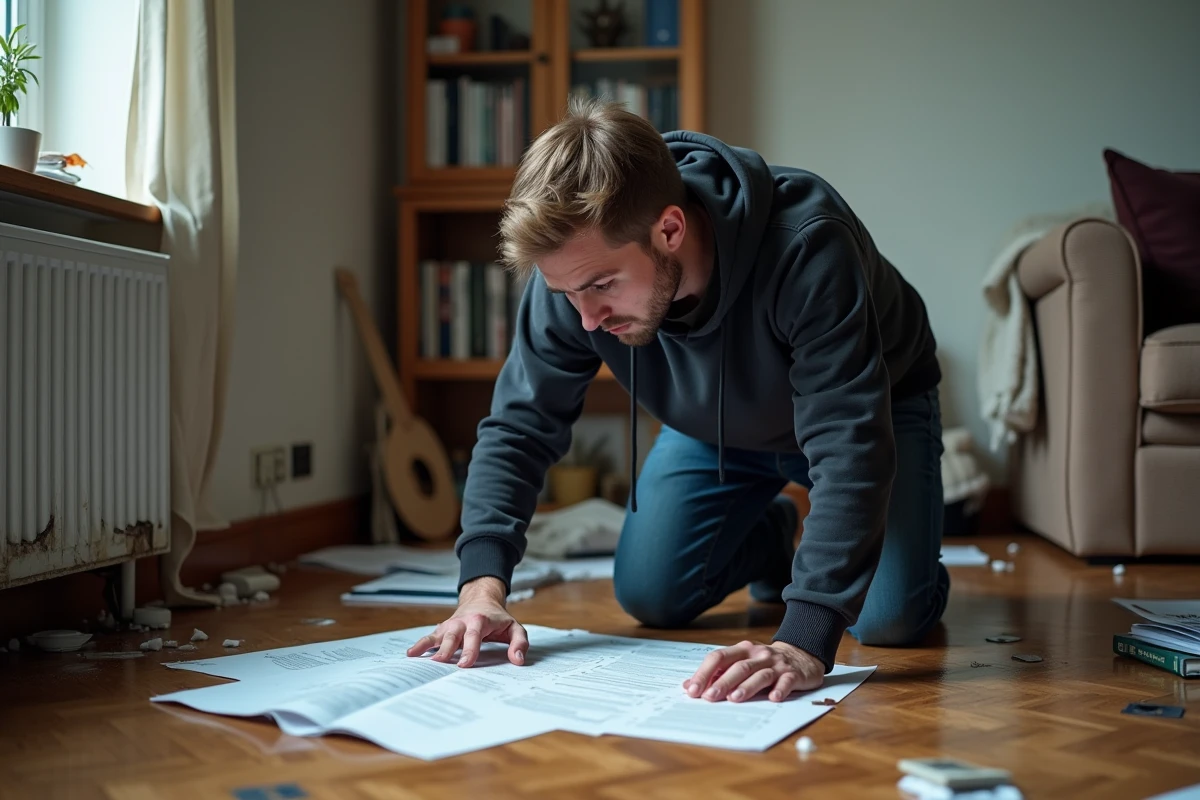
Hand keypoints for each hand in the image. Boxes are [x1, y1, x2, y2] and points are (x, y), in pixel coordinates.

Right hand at [405, 577, 528, 667]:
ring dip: (429, 646)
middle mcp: (463, 621)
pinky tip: (411, 654)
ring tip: (417, 658)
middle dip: (447, 649)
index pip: (474, 635)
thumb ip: (519, 643)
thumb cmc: (498, 619)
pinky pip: (430, 637)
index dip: (470, 649)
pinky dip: (421, 644)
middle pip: (453, 635)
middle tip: (440, 664)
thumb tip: (517, 661)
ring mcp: (451, 625)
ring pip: (439, 635)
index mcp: (480, 620)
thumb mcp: (514, 628)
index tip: (464, 664)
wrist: (482, 600)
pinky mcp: (443, 629)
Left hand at [683, 639, 823, 702]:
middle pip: (738, 667)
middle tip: (709, 697)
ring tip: (734, 699)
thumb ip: (717, 673)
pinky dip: (780, 689)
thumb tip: (689, 686)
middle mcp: (758, 655)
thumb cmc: (764, 662)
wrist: (801, 654)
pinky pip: (786, 681)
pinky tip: (773, 698)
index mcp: (742, 650)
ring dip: (746, 687)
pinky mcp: (793, 674)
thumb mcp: (741, 662)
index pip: (719, 658)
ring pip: (760, 674)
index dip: (704, 673)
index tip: (693, 690)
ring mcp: (776, 664)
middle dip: (722, 682)